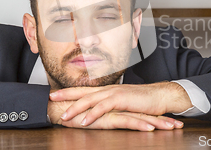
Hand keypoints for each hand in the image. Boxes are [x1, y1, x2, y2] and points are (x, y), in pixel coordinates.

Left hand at [49, 82, 191, 126]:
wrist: (160, 96)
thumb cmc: (144, 101)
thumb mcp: (124, 103)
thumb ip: (112, 105)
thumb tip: (101, 111)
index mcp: (108, 90)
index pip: (85, 90)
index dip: (69, 92)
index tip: (54, 94)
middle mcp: (109, 89)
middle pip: (83, 92)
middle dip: (66, 96)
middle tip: (50, 99)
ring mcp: (115, 93)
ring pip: (90, 99)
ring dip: (75, 108)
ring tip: (64, 116)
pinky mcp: (122, 100)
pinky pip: (103, 107)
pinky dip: (92, 114)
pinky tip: (84, 121)